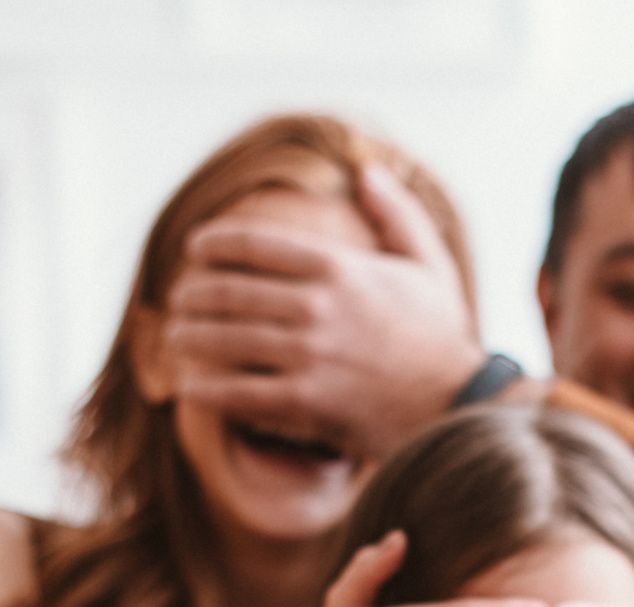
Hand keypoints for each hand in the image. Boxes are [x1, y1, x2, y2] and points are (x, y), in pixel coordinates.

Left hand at [164, 162, 483, 461]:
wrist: (459, 407)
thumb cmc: (442, 338)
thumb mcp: (429, 265)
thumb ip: (397, 215)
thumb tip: (368, 172)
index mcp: (340, 268)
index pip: (256, 245)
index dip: (215, 242)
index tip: (195, 248)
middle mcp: (318, 306)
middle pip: (231, 291)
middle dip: (193, 291)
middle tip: (178, 296)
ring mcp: (310, 355)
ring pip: (227, 340)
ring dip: (190, 337)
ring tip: (174, 336)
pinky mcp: (308, 402)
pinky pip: (240, 392)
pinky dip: (207, 389)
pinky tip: (188, 387)